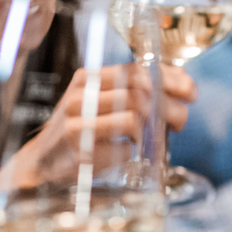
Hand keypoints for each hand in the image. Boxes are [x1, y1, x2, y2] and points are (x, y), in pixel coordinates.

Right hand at [11, 63, 184, 185]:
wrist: (40, 163)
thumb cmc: (78, 131)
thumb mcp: (98, 102)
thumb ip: (130, 91)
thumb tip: (179, 85)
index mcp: (88, 79)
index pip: (136, 69)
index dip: (170, 79)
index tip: (191, 92)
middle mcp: (81, 97)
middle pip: (140, 94)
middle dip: (170, 108)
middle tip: (181, 121)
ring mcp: (77, 124)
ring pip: (133, 118)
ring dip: (154, 131)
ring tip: (156, 138)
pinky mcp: (79, 152)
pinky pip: (123, 148)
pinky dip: (134, 152)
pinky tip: (129, 152)